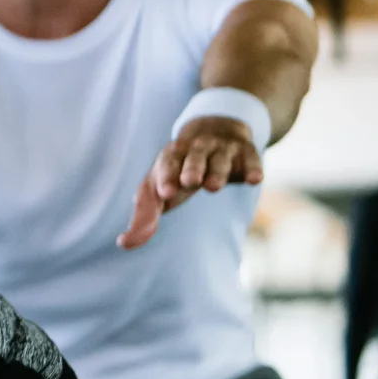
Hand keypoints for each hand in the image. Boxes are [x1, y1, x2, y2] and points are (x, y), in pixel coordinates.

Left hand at [119, 115, 260, 249]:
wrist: (216, 135)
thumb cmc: (178, 173)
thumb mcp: (160, 189)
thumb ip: (144, 216)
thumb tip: (123, 244)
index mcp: (171, 156)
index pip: (166, 165)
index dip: (165, 177)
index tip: (164, 193)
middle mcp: (197, 149)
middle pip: (193, 158)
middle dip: (190, 168)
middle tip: (188, 182)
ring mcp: (223, 150)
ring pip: (220, 159)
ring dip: (217, 171)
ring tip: (213, 187)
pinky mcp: (247, 154)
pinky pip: (251, 160)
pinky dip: (252, 169)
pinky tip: (254, 180)